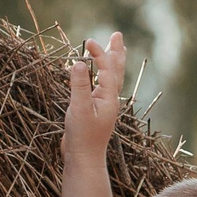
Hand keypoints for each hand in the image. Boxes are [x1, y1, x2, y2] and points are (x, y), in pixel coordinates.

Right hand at [65, 32, 124, 162]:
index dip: (99, 53)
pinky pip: (102, 87)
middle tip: (117, 35)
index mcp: (109, 98)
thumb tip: (79, 63)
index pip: (106, 69)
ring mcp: (104, 105)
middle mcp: (110, 100)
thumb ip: (79, 86)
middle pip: (116, 71)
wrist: (83, 160)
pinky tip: (98, 74)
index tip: (88, 42)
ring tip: (114, 49)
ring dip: (112, 62)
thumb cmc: (82, 137)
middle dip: (116, 52)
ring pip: (111, 79)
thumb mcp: (79, 110)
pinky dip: (102, 75)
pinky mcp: (95, 111)